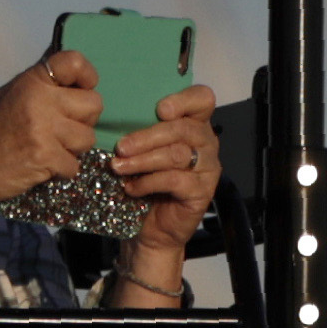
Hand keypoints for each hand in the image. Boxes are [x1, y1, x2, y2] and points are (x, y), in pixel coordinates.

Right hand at [0, 49, 111, 208]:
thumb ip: (43, 85)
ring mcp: (43, 128)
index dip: (87, 78)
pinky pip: (75, 165)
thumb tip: (73, 75)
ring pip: (88, 138)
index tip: (81, 91)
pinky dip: (62, 171)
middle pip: (94, 104)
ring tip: (50, 149)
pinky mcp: (45, 156)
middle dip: (84, 121)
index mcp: (32, 80)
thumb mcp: (11, 95)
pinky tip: (43, 166)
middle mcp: (39, 99)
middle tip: (62, 130)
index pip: (75, 62)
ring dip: (73, 149)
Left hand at [108, 83, 218, 283]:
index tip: (159, 109)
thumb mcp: (143, 151)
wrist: (152, 228)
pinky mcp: (202, 191)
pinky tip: (131, 188)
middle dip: (147, 137)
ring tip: (118, 167)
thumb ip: (142, 130)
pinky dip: (148, 182)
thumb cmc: (146, 183)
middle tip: (121, 147)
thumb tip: (117, 115)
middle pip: (184, 128)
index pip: (203, 99)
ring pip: (177, 154)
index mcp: (195, 124)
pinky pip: (175, 180)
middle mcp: (207, 143)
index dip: (184, 100)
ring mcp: (208, 168)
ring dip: (142, 160)